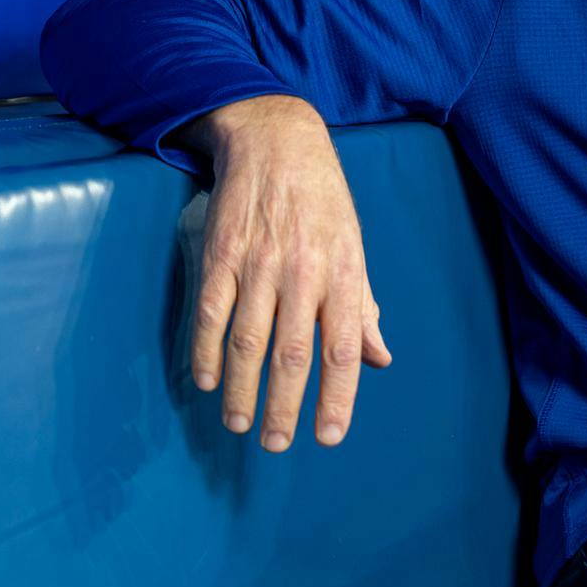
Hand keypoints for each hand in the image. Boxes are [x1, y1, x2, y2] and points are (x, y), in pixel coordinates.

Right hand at [180, 96, 391, 450]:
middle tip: (275, 444)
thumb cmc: (322, 201)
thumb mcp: (354, 248)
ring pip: (248, 341)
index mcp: (341, 274)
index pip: (342, 349)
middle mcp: (301, 273)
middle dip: (284, 406)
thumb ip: (362, 307)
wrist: (275, 142)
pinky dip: (207, 351)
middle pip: (292, 354)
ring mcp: (257, 264)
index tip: (328, 436)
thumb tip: (379, 358)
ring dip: (242, 390)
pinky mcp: (220, 254)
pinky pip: (211, 312)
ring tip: (240, 424)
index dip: (336, 397)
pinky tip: (208, 381)